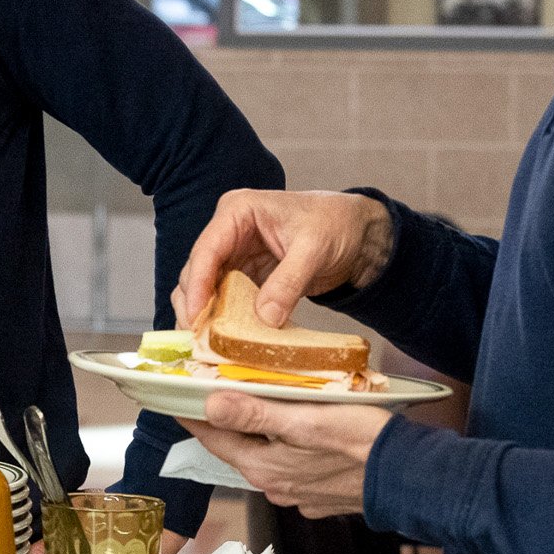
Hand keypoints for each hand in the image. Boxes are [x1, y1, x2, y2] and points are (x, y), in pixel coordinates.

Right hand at [172, 189, 394, 328]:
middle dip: (195, 303)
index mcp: (238, 211)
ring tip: (205, 341)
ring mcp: (236, 255)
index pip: (207, 249)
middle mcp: (229, 232)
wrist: (358, 233)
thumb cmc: (336, 224)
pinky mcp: (246, 276)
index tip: (197, 315)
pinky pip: (227, 298)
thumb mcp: (314, 249)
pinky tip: (225, 337)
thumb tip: (264, 318)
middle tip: (198, 335)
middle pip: (197, 271)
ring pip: (206, 287)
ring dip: (206, 313)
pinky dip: (225, 317)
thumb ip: (288, 282)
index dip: (198, 284)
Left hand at [186, 393, 387, 518]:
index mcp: (263, 467)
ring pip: (264, 456)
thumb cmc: (363, 444)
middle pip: (236, 446)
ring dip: (256, 432)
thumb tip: (210, 405)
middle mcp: (275, 485)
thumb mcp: (305, 420)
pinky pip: (290, 466)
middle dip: (224, 420)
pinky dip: (284, 446)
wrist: (413, 479)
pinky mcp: (319, 494)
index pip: (212, 438)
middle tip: (213, 389)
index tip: (175, 394)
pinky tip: (295, 430)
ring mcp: (297, 493)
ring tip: (255, 403)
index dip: (191, 414)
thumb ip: (256, 414)